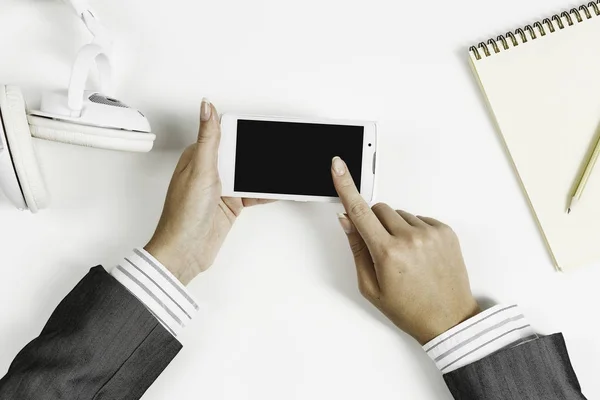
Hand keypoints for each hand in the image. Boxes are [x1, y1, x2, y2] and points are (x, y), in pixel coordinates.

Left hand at [145, 99, 272, 284]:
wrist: (185, 252)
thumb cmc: (183, 214)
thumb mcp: (200, 170)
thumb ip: (208, 139)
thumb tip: (207, 107)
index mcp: (197, 157)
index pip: (223, 135)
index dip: (241, 129)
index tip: (259, 125)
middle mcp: (209, 171)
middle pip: (239, 154)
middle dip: (257, 152)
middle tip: (278, 147)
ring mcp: (221, 189)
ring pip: (248, 173)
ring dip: (263, 172)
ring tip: (283, 167)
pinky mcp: (230, 205)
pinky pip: (252, 193)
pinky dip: (266, 191)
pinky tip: (278, 188)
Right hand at [331, 157, 479, 344]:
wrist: (449, 319)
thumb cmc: (409, 308)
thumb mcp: (371, 286)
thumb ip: (357, 249)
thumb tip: (347, 221)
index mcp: (388, 253)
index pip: (360, 212)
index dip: (346, 186)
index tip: (338, 166)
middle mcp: (410, 238)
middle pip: (379, 209)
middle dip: (373, 222)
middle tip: (381, 247)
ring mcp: (430, 233)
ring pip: (399, 214)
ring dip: (395, 227)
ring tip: (405, 256)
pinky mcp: (445, 231)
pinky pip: (419, 218)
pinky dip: (414, 231)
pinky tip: (419, 253)